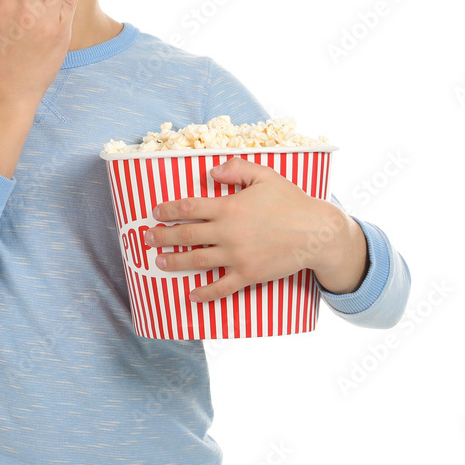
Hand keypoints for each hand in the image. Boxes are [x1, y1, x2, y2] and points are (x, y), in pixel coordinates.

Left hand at [143, 155, 367, 302]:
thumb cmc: (290, 201)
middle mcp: (228, 233)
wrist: (316, 232)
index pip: (188, 208)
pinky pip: (221, 287)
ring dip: (174, 262)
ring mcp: (237, 256)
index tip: (155, 212)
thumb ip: (235, 168)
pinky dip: (204, 293)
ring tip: (158, 261)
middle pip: (186, 236)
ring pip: (197, 261)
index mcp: (229, 207)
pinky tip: (191, 295)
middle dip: (162, 236)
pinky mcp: (248, 275)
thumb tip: (210, 173)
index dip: (168, 210)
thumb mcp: (264, 175)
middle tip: (147, 237)